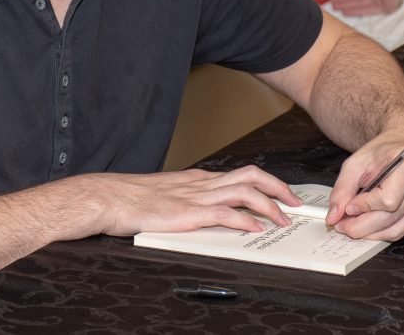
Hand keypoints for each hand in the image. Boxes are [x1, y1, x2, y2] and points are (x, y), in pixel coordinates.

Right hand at [77, 165, 303, 237]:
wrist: (109, 198)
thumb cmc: (131, 199)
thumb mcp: (167, 194)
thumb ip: (188, 199)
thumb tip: (206, 210)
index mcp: (198, 179)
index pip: (241, 174)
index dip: (267, 183)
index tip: (282, 194)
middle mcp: (202, 183)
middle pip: (251, 175)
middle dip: (278, 187)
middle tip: (295, 202)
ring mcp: (196, 196)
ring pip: (245, 192)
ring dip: (270, 205)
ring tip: (283, 220)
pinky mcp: (188, 213)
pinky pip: (225, 213)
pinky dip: (245, 221)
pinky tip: (255, 230)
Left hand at [325, 130, 403, 240]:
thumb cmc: (383, 151)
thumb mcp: (356, 162)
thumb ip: (342, 189)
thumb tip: (334, 217)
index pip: (387, 200)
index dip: (364, 208)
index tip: (347, 209)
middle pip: (391, 219)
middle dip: (362, 226)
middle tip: (343, 226)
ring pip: (398, 229)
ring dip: (372, 233)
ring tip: (354, 226)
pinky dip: (385, 230)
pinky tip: (372, 222)